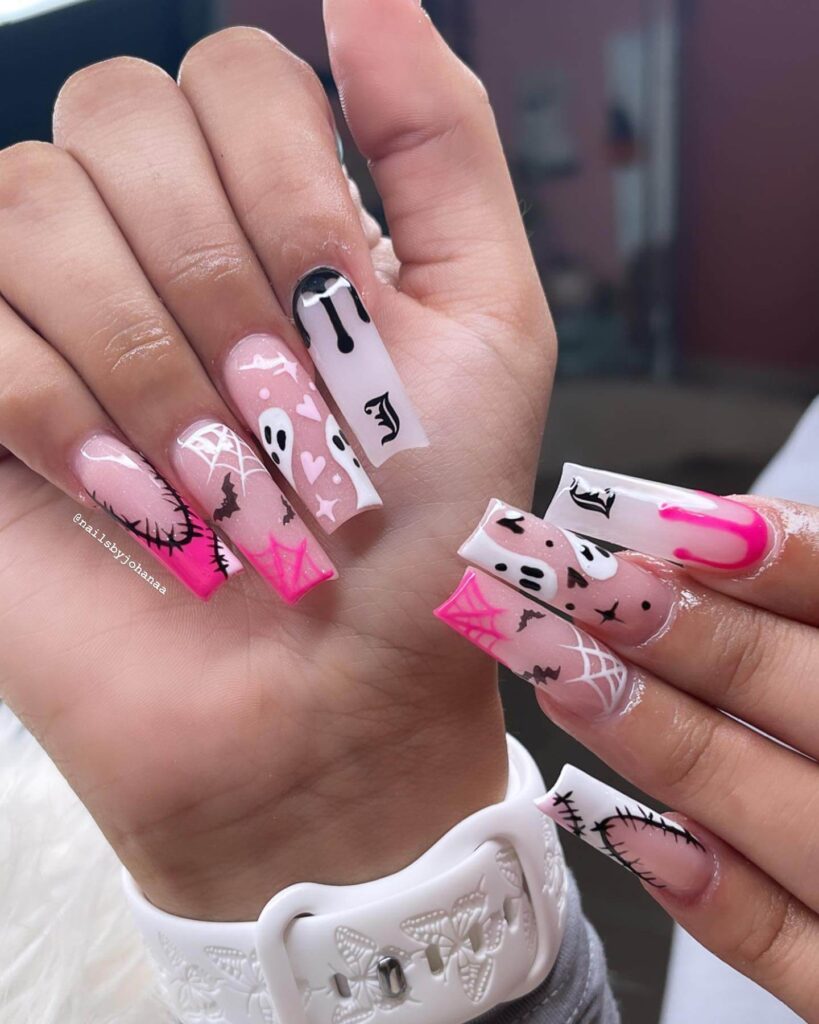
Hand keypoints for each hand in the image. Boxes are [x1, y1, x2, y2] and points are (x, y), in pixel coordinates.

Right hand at [0, 0, 554, 918]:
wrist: (333, 695)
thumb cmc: (423, 530)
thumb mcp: (487, 327)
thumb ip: (438, 150)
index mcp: (271, 209)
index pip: (231, 72)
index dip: (290, 194)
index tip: (344, 325)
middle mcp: (154, 241)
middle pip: (118, 116)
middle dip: (222, 284)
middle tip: (284, 416)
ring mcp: (55, 315)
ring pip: (31, 208)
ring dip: (150, 362)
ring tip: (219, 480)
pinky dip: (65, 418)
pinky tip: (139, 503)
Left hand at [436, 476, 818, 1019]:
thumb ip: (805, 602)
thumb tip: (706, 534)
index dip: (775, 558)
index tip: (664, 525)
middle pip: (811, 697)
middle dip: (695, 635)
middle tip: (584, 586)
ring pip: (778, 809)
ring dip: (660, 736)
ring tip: (555, 670)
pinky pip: (783, 947)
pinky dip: (701, 887)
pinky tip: (608, 820)